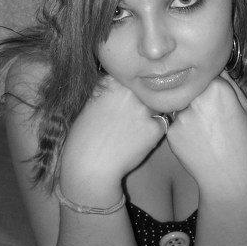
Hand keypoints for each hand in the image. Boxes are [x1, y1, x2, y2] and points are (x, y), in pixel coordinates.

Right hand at [60, 75, 164, 190]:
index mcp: (111, 81)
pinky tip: (138, 141)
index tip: (123, 103)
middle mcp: (129, 91)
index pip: (132, 79)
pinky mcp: (155, 128)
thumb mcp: (91, 104)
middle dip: (141, 101)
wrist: (89, 166)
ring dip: (150, 114)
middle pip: (146, 90)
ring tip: (132, 130)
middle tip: (129, 118)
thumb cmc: (84, 138)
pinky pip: (162, 124)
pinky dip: (154, 132)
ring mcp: (143, 109)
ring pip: (157, 106)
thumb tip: (126, 84)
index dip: (130, 91)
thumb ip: (110, 90)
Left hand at [166, 71, 246, 187]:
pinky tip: (196, 141)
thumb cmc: (242, 142)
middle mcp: (196, 98)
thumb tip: (216, 66)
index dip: (208, 83)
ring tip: (204, 132)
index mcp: (217, 88)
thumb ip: (229, 83)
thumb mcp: (246, 108)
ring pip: (180, 105)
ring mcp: (181, 115)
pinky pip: (173, 122)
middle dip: (195, 97)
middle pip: (190, 88)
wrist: (228, 177)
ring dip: (187, 112)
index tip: (213, 95)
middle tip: (209, 117)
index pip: (204, 73)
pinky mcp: (170, 131)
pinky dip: (181, 129)